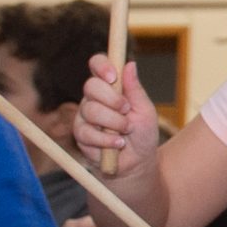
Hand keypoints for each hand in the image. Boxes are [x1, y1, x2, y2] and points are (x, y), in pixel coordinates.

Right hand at [72, 55, 159, 177]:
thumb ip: (135, 89)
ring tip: (127, 131)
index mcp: (110, 87)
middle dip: (112, 99)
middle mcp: (94, 98)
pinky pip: (87, 132)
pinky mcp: (80, 135)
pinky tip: (118, 144)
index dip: (101, 66)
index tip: (113, 76)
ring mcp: (84, 116)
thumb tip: (130, 64)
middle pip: (90, 86)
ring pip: (90, 109)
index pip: (97, 65)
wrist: (137, 162)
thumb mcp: (145, 111)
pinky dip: (107, 140)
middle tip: (127, 110)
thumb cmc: (142, 134)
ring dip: (113, 122)